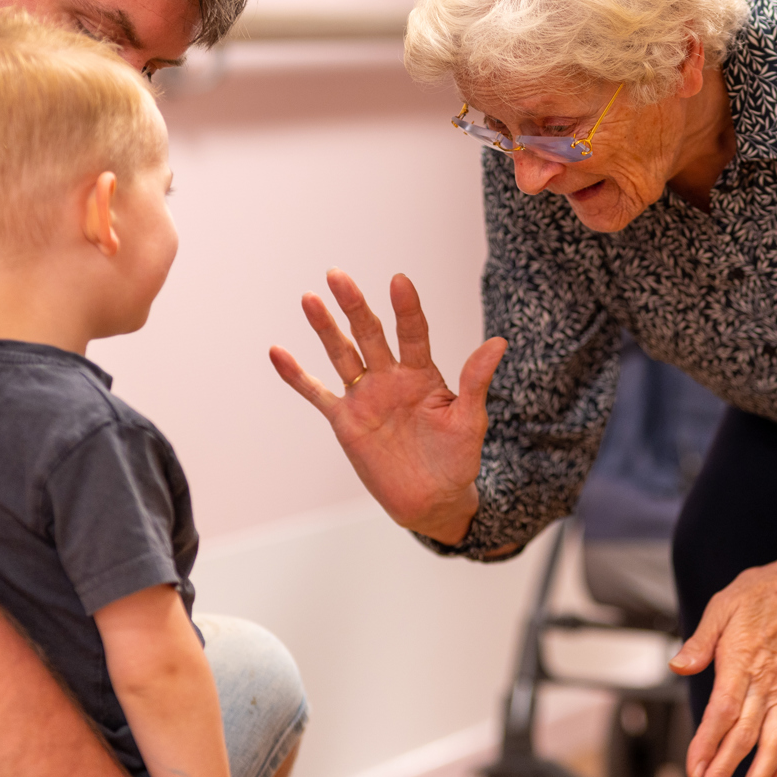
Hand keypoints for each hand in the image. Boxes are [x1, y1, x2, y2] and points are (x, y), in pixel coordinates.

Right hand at [269, 269, 506, 543]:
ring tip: (310, 298)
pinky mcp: (346, 421)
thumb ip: (475, 381)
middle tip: (338, 275)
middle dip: (355, 306)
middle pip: (370, 334)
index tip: (399, 281)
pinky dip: (297, 375)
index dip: (406, 308)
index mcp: (423, 374)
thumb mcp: (470, 420)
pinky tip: (278, 352)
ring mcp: (366, 397)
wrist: (432, 500)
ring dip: (325, 328)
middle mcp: (391, 378)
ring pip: (342, 354)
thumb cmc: (457, 458)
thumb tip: (499, 342)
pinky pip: (317, 394)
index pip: (414, 332)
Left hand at [669, 535, 776, 776]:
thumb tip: (679, 665)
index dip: (708, 743)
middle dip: (725, 772)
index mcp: (742, 661)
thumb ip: (700, 640)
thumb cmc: (763, 593)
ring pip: (772, 745)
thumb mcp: (723, 604)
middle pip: (744, 736)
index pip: (723, 711)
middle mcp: (765, 683)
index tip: (694, 768)